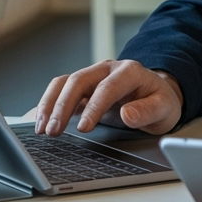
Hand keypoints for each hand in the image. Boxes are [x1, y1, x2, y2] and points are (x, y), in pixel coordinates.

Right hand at [34, 59, 182, 136]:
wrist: (156, 94)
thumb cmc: (159, 102)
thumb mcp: (164, 109)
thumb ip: (147, 111)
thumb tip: (127, 114)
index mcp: (129, 72)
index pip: (106, 87)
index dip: (93, 107)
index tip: (83, 128)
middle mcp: (107, 69)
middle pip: (78, 81)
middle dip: (63, 106)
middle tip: (53, 132)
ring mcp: (93, 76)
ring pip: (64, 83)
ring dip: (50, 104)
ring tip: (41, 129)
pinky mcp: (83, 87)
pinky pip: (60, 90)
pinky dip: (47, 104)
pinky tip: (37, 121)